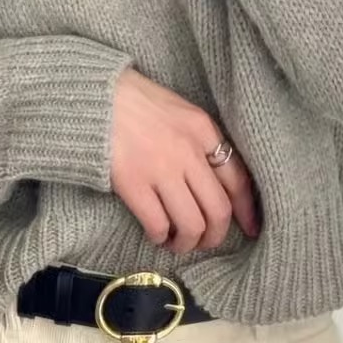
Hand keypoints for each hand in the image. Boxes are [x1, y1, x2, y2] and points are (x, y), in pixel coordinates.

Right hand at [110, 69, 258, 253]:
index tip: (250, 230)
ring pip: (191, 224)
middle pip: (218, 210)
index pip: (237, 180)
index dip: (246, 212)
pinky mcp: (134, 185)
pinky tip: (155, 234)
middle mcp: (188, 152)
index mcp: (203, 131)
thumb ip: (198, 141)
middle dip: (214, 236)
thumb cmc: (133, 104)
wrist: (92, 99)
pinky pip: (158, 224)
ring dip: (187, 243)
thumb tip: (211, 182)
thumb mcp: (178, 111)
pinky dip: (160, 237)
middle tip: (203, 242)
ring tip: (176, 243)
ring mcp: (161, 170)